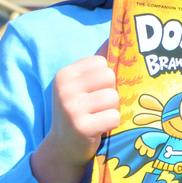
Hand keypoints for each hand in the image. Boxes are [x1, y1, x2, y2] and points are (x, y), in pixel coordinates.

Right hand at [31, 53, 119, 182]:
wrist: (63, 147)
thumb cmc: (80, 111)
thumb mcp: (81, 86)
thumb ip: (97, 65)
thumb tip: (117, 35)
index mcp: (65, 74)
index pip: (102, 62)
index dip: (105, 78)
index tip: (94, 91)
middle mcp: (64, 89)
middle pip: (110, 77)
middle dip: (111, 92)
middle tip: (98, 106)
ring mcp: (71, 108)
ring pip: (114, 97)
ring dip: (112, 109)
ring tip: (99, 116)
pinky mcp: (81, 127)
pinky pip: (114, 116)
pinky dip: (112, 123)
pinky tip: (99, 127)